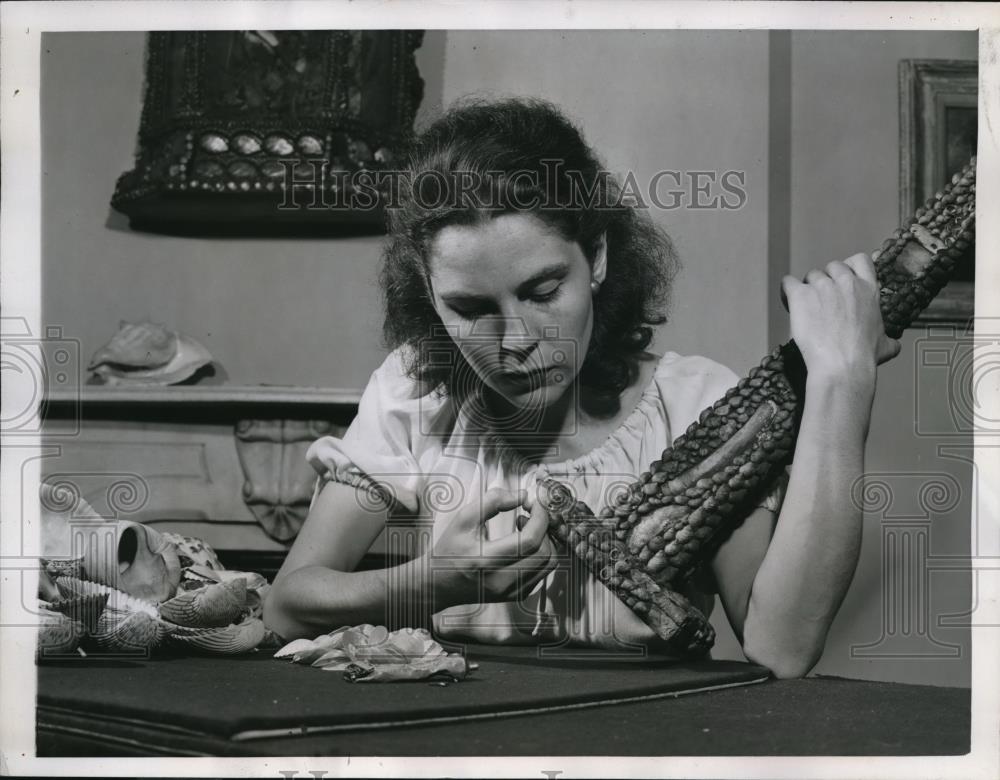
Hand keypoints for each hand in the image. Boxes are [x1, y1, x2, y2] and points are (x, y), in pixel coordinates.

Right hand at [428, 488, 557, 606]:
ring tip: (527, 528)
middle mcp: (501, 581)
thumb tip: (522, 494)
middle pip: (544, 553)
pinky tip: (524, 545)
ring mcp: (510, 592)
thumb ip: (492, 502)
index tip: (534, 503)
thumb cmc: (449, 550)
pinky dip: (541, 555)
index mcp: (486, 560)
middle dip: (544, 527)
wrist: (437, 584)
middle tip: (530, 513)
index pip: (529, 540)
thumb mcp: (463, 519)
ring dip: (545, 541)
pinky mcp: (514, 596)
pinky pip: (542, 574)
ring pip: (548, 565)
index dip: (540, 517)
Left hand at [782, 253, 900, 379]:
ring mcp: (823, 287)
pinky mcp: (801, 295)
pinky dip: (786, 291)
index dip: (848, 267)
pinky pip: (788, 282)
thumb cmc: (862, 356)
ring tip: (805, 307)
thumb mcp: (885, 345)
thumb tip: (893, 345)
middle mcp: (846, 283)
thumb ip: (888, 339)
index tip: (842, 278)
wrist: (842, 364)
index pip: (860, 260)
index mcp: (868, 290)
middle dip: (826, 280)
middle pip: (832, 267)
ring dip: (807, 288)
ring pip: (811, 275)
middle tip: (822, 299)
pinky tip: (788, 302)